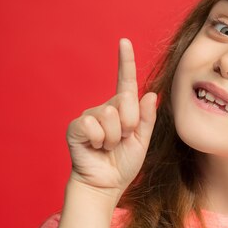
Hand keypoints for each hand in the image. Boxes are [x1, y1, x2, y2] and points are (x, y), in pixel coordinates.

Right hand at [66, 38, 156, 201]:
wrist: (105, 185)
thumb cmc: (122, 164)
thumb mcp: (142, 141)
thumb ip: (147, 118)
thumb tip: (151, 93)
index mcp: (122, 110)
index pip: (125, 82)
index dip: (125, 61)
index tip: (124, 41)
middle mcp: (104, 108)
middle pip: (125, 101)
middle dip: (130, 125)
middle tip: (121, 141)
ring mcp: (89, 116)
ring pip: (111, 115)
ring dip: (114, 137)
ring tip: (108, 147)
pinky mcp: (77, 127)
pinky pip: (94, 125)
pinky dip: (99, 140)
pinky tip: (95, 148)